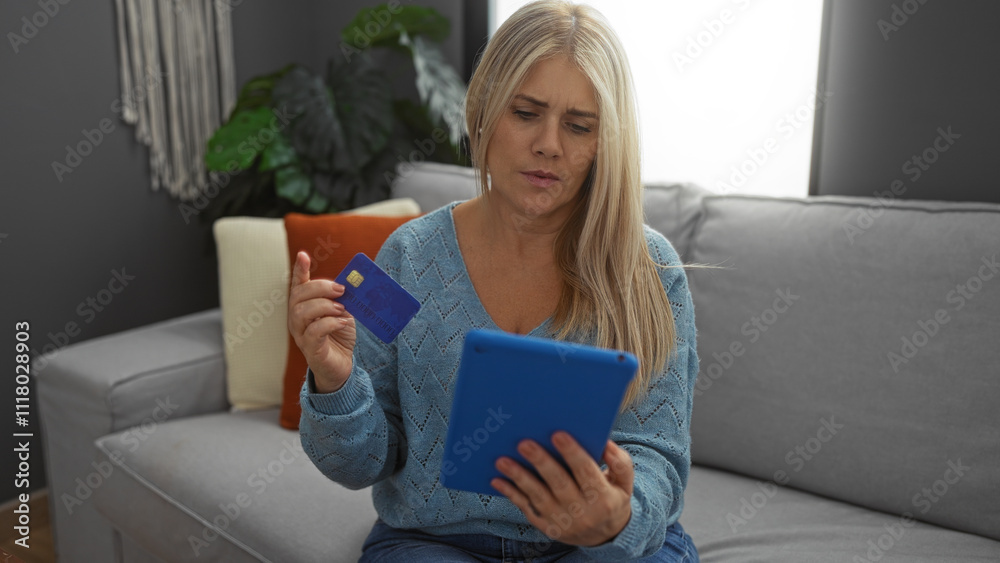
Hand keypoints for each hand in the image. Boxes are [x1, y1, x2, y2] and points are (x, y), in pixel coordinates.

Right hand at [286, 251, 355, 392]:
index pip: (297, 285)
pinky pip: (313, 332)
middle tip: (341, 290)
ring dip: (324, 305)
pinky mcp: (311, 349)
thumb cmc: (339, 337)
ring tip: (342, 308)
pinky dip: (329, 323)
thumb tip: (351, 284)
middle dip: (319, 288)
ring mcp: (301, 335)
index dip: (299, 270)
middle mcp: (297, 320)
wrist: (342, 366)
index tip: (303, 255)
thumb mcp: (343, 312)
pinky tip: (342, 322)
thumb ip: (342, 299)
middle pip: (297, 296)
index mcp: (305, 307)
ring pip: (300, 313)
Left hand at [491, 432, 633, 546]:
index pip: (587, 472)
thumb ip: (619, 461)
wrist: (606, 537)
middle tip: (523, 443)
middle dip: (541, 462)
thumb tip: (604, 442)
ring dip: (519, 478)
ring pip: (539, 497)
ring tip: (502, 460)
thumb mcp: (625, 482)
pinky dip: (512, 494)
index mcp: (604, 497)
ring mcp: (563, 522)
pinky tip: (498, 480)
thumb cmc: (613, 498)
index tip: (558, 434)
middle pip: (559, 484)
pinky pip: (527, 509)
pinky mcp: (547, 527)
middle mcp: (583, 512)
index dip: (573, 454)